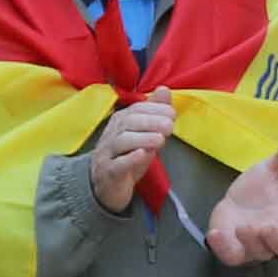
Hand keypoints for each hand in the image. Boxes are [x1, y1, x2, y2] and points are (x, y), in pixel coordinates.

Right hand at [89, 94, 175, 213]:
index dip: (154, 109)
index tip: (172, 114)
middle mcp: (111, 134)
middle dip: (150, 122)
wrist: (105, 186)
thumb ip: (154, 113)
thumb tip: (164, 89)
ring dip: (143, 138)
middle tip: (170, 125)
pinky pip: (117, 164)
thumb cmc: (127, 157)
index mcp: (120, 122)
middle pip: (127, 123)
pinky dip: (130, 158)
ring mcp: (108, 154)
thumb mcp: (143, 134)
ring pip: (122, 142)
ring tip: (161, 139)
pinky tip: (144, 154)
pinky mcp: (109, 173)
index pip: (135, 109)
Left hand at [206, 135, 277, 265]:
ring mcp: (256, 246)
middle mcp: (277, 235)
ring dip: (252, 242)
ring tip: (243, 226)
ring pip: (261, 252)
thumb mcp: (271, 170)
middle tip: (266, 226)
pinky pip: (232, 256)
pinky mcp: (235, 251)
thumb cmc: (260, 190)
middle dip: (277, 239)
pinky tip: (215, 234)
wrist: (236, 203)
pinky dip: (224, 248)